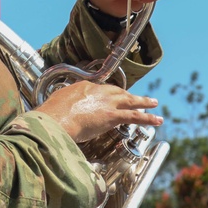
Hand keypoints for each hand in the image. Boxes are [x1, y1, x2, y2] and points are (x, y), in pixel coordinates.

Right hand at [34, 81, 161, 142]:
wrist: (55, 119)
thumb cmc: (51, 115)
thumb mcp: (55, 104)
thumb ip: (61, 106)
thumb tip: (59, 112)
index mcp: (83, 87)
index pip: (99, 89)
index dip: (106, 94)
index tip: (110, 97)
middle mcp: (97, 91)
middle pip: (117, 91)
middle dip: (128, 94)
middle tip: (137, 97)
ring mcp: (106, 103)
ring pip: (130, 100)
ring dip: (143, 102)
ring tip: (154, 103)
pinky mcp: (112, 116)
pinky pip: (134, 116)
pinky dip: (147, 118)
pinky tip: (157, 120)